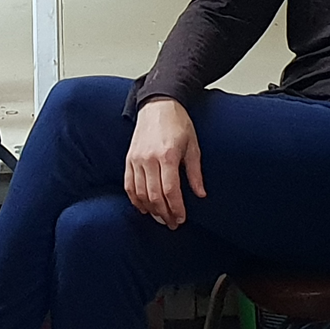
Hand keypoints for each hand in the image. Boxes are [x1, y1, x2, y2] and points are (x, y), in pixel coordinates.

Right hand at [124, 98, 205, 228]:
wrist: (158, 104)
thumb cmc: (178, 123)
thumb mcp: (193, 146)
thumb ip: (194, 172)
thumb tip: (200, 194)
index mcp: (167, 155)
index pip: (170, 190)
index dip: (176, 208)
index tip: (181, 218)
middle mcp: (149, 159)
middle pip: (154, 195)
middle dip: (164, 213)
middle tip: (172, 223)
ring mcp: (136, 159)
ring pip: (140, 193)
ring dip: (151, 209)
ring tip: (161, 217)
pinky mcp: (129, 159)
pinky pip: (129, 185)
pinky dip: (135, 199)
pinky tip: (144, 207)